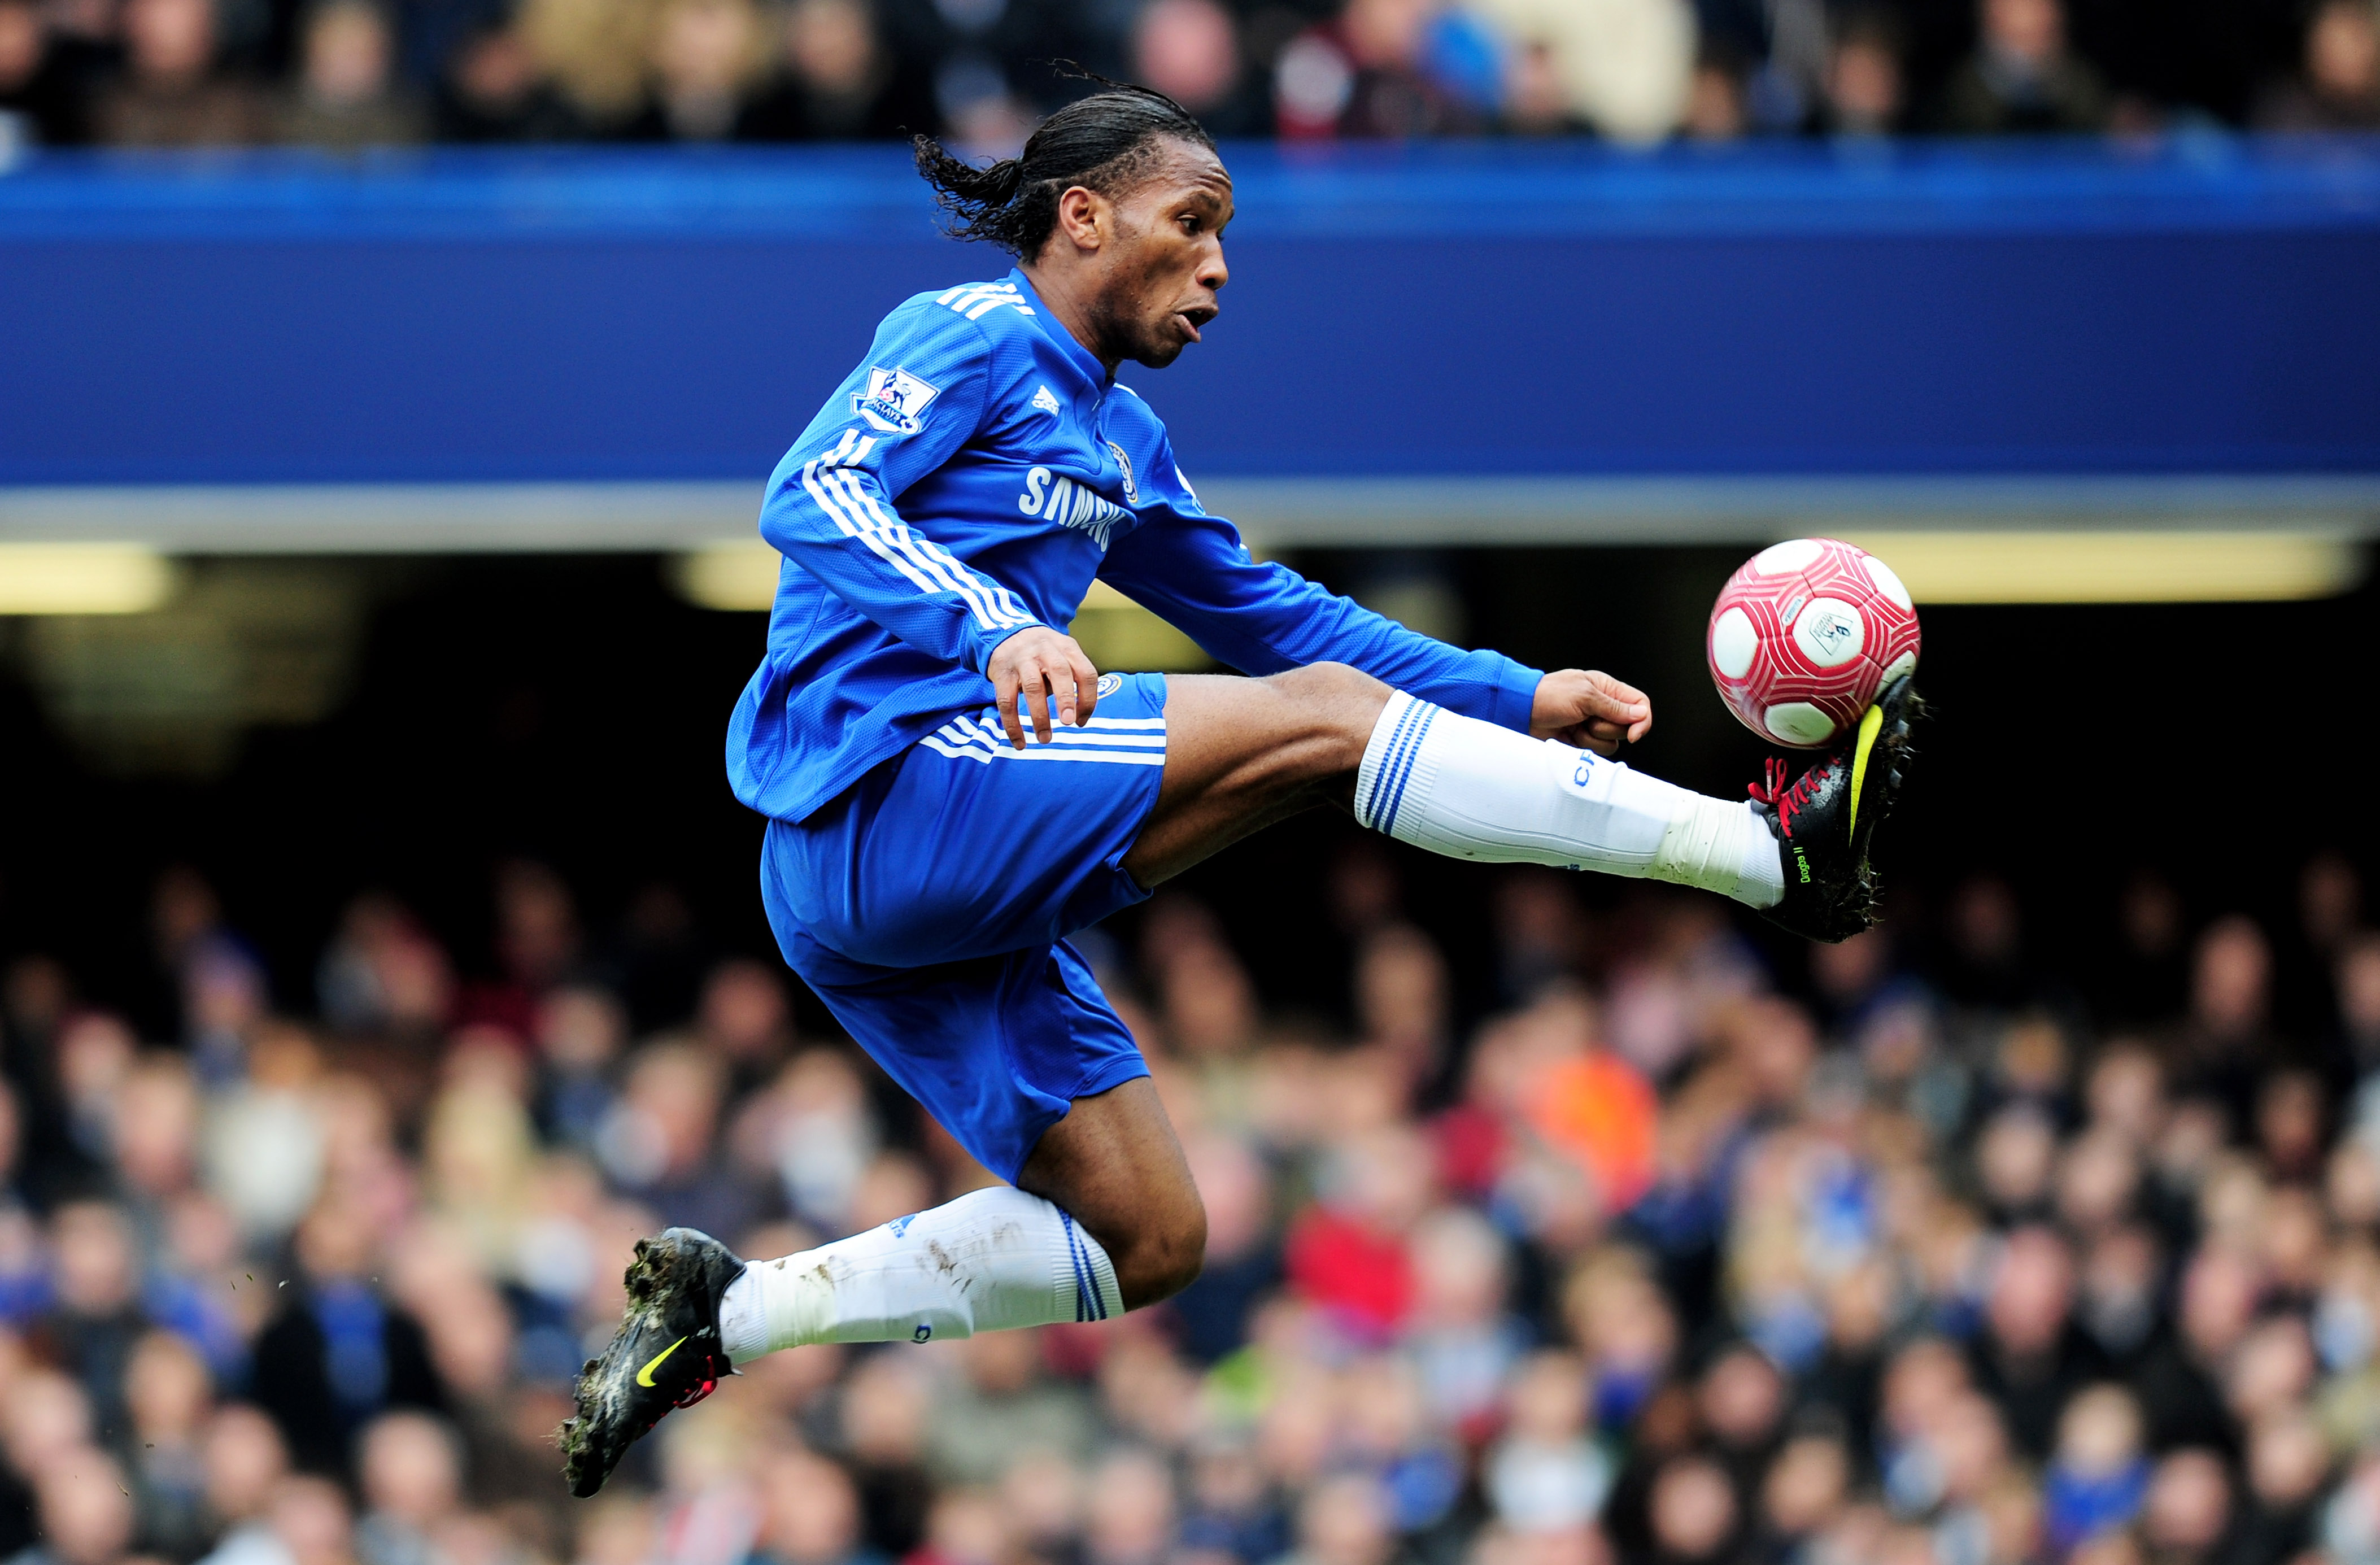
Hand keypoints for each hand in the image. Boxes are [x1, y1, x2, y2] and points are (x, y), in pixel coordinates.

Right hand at [987, 626, 1100, 748]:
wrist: (1006, 633)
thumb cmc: (1043, 654)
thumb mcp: (1063, 654)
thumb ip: (1073, 678)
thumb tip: (1078, 716)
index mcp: (1067, 648)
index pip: (1086, 672)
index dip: (1088, 699)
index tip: (1081, 721)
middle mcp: (1046, 650)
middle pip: (1060, 671)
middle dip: (1066, 698)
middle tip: (1068, 722)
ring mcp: (1022, 659)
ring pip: (1032, 687)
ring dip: (1040, 716)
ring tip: (1045, 738)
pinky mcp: (1002, 672)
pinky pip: (1006, 701)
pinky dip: (1013, 725)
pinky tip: (1020, 742)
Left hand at [1531, 669, 1650, 755]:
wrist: (1522, 712)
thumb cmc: (1549, 695)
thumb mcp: (1584, 697)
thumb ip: (1614, 707)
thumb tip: (1641, 714)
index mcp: (1607, 688)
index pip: (1640, 704)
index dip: (1642, 720)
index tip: (1633, 734)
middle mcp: (1604, 707)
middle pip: (1627, 726)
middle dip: (1607, 728)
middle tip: (1587, 719)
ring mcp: (1594, 724)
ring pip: (1612, 742)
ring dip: (1592, 737)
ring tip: (1575, 726)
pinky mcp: (1583, 740)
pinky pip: (1596, 750)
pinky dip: (1584, 745)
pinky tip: (1569, 735)